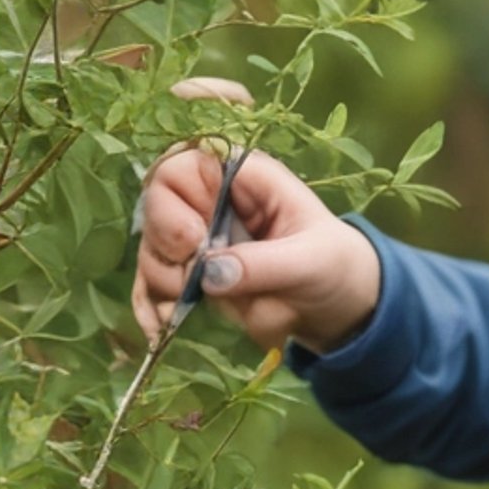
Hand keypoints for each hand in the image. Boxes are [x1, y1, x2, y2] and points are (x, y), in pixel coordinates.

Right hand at [131, 80, 381, 353]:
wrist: (338, 306)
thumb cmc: (333, 264)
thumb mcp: (310, 261)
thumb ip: (264, 264)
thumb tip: (209, 273)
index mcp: (242, 177)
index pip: (184, 162)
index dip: (175, 194)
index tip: (194, 238)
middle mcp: (211, 202)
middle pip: (155, 202)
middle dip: (164, 239)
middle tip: (192, 272)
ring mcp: (197, 240)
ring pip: (151, 245)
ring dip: (161, 275)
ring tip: (190, 297)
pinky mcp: (193, 276)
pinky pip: (155, 284)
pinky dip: (153, 305)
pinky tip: (161, 326)